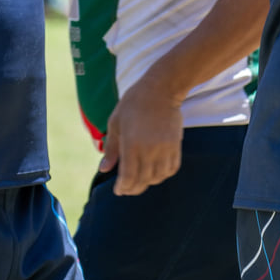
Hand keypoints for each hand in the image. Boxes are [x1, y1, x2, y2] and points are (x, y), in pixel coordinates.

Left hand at [100, 75, 184, 195]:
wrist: (161, 90)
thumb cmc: (133, 104)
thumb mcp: (115, 123)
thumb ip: (111, 149)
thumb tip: (104, 169)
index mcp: (131, 144)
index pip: (128, 176)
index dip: (123, 187)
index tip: (118, 190)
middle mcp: (149, 149)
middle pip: (143, 180)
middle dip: (133, 189)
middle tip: (127, 189)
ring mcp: (164, 148)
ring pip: (158, 177)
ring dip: (149, 183)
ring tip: (141, 181)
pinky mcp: (175, 145)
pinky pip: (172, 168)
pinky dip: (163, 175)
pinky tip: (156, 173)